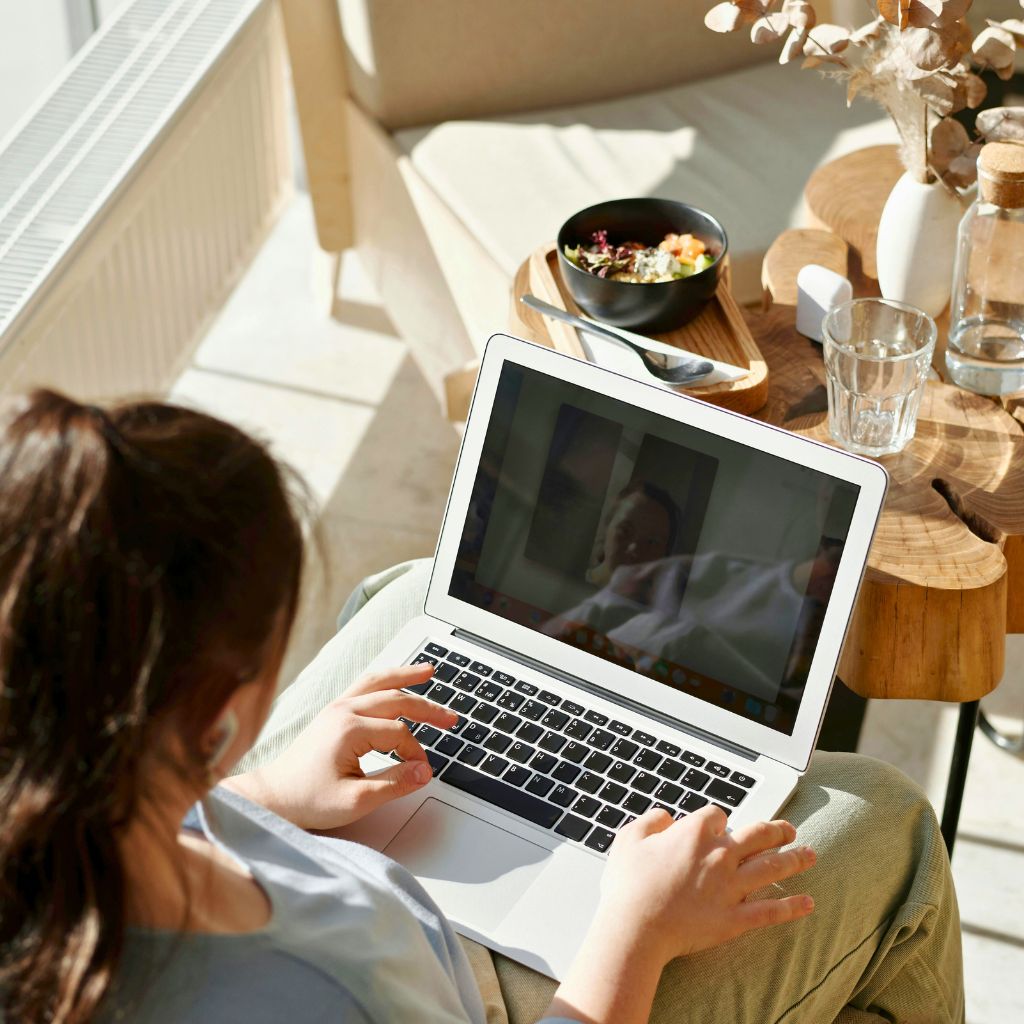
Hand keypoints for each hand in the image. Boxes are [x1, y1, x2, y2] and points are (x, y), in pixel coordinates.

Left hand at [226, 664, 455, 829]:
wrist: (273, 797)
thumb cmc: (307, 800)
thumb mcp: (355, 801)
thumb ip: (394, 785)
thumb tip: (424, 771)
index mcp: (350, 729)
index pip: (399, 734)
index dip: (415, 753)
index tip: (421, 772)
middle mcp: (344, 711)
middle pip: (396, 700)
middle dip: (428, 708)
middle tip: (451, 718)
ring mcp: (336, 708)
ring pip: (378, 682)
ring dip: (405, 676)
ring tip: (429, 671)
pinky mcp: (332, 712)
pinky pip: (363, 685)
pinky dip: (384, 679)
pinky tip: (396, 679)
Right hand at [599, 806, 814, 963]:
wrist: (636, 927)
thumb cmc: (628, 884)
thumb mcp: (629, 839)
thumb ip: (650, 820)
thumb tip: (666, 816)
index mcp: (694, 833)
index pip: (718, 816)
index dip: (719, 820)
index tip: (718, 826)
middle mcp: (719, 855)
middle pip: (758, 835)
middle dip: (776, 830)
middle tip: (788, 830)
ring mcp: (731, 887)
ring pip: (772, 868)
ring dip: (795, 859)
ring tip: (810, 854)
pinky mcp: (736, 919)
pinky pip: (771, 911)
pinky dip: (792, 907)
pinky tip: (808, 903)